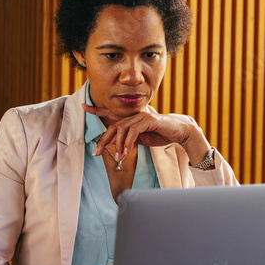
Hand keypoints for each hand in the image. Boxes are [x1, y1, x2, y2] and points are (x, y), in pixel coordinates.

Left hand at [83, 104, 209, 166]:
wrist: (179, 132)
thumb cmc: (161, 134)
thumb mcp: (142, 138)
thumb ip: (130, 139)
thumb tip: (118, 146)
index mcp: (131, 119)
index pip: (111, 113)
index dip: (97, 110)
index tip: (84, 106)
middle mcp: (134, 114)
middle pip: (113, 125)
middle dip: (103, 139)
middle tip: (96, 152)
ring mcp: (141, 116)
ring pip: (122, 128)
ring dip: (118, 145)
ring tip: (118, 157)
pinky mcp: (149, 120)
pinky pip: (134, 131)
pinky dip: (128, 142)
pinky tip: (126, 151)